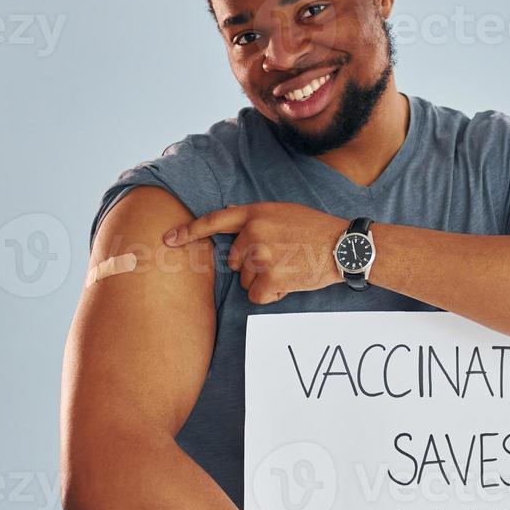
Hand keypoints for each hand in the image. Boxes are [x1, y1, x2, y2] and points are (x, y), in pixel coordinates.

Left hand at [163, 202, 346, 304]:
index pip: (214, 221)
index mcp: (255, 213)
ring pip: (246, 281)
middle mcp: (253, 233)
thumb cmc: (316, 230)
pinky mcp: (269, 278)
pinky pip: (256, 295)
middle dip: (252, 266)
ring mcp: (261, 256)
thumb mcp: (283, 213)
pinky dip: (272, 295)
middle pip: (234, 262)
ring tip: (290, 267)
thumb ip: (256, 218)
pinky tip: (291, 282)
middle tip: (282, 258)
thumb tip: (231, 220)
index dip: (188, 231)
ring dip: (265, 281)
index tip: (167, 240)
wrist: (343, 246)